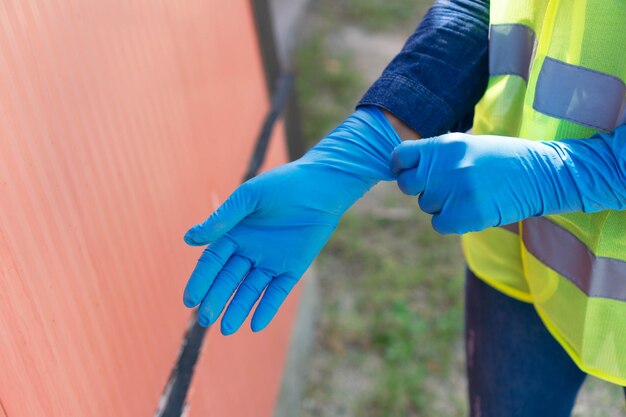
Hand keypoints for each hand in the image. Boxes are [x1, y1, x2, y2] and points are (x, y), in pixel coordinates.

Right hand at [183, 107, 399, 333]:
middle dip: (216, 299)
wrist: (322, 186)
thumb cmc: (283, 185)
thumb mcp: (249, 198)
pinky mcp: (292, 269)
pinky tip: (255, 324)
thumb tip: (189, 239)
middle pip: (228, 280)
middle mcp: (249, 251)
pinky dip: (266, 307)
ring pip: (250, 290)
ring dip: (238, 308)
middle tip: (206, 319)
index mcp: (234, 233)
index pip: (212, 262)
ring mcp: (270, 262)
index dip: (200, 280)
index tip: (189, 300)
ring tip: (227, 328)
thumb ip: (223, 219)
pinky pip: (276, 292)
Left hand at [390, 133, 582, 233]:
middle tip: (444, 186)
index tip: (407, 171)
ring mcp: (453, 193)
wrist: (541, 174)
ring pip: (426, 205)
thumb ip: (436, 155)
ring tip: (469, 194)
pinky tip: (472, 209)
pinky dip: (452, 221)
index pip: (400, 156)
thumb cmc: (501, 158)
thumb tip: (405, 167)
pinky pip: (439, 223)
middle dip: (421, 187)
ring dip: (441, 203)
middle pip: (407, 185)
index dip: (401, 166)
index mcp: (443, 145)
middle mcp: (444, 167)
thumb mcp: (466, 145)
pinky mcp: (464, 216)